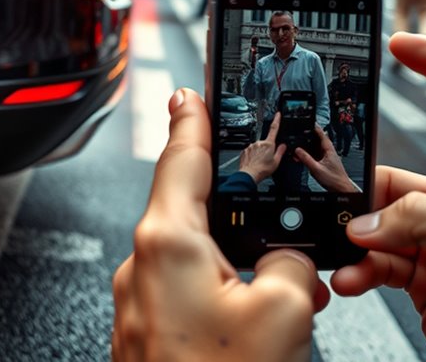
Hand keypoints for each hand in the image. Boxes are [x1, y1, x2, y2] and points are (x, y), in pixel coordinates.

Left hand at [113, 89, 328, 361]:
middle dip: (240, 215)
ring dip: (239, 267)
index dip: (191, 117)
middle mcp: (141, 266)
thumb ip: (286, 263)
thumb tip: (284, 259)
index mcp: (166, 241)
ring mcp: (139, 303)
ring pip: (197, 259)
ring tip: (284, 295)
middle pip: (193, 210)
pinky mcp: (146, 334)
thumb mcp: (282, 313)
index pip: (181, 155)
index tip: (189, 90)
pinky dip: (224, 298)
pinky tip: (256, 324)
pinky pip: (188, 295)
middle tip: (274, 222)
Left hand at [238, 112, 285, 183]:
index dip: (276, 120)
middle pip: (266, 143)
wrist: (250, 174)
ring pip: (258, 148)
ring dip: (259, 153)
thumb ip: (280, 151)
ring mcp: (251, 146)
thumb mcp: (276, 161)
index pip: (274, 129)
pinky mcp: (245, 150)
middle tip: (267, 159)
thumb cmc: (263, 169)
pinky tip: (254, 162)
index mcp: (269, 144)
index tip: (277, 114)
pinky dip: (253, 156)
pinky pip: (251, 151)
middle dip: (267, 149)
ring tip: (260, 162)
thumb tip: (283, 145)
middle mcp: (259, 143)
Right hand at [294, 127, 357, 192]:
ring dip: (307, 149)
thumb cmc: (334, 179)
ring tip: (298, 149)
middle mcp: (329, 152)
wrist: (341, 189)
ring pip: (315, 149)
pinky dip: (309, 156)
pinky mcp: (325, 163)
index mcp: (329, 150)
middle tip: (300, 134)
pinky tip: (303, 158)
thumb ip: (306, 158)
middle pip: (317, 141)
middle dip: (308, 138)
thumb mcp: (316, 168)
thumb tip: (298, 150)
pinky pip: (315, 156)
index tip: (309, 122)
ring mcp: (327, 157)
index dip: (315, 128)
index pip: (321, 134)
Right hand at [331, 33, 425, 361]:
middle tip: (340, 198)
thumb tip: (367, 218)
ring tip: (351, 252)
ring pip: (375, 219)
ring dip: (356, 236)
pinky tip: (353, 277)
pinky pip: (370, 258)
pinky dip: (355, 267)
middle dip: (364, 187)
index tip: (402, 45)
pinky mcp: (415, 273)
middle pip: (398, 172)